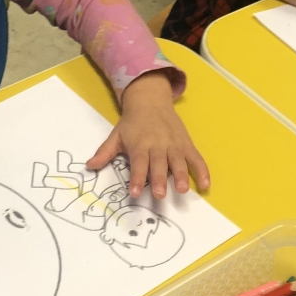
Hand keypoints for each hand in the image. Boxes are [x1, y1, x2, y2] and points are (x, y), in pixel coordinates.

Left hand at [85, 71, 210, 200]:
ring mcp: (174, 144)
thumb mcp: (117, 135)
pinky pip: (196, 157)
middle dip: (159, 179)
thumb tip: (89, 166)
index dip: (136, 177)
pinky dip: (203, 170)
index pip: (138, 163)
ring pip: (178, 161)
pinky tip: (206, 184)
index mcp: (140, 144)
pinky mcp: (186, 144)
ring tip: (183, 189)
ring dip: (182, 175)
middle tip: (159, 194)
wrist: (151, 101)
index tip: (134, 192)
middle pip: (159, 164)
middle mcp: (158, 145)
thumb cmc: (132, 123)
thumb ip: (105, 152)